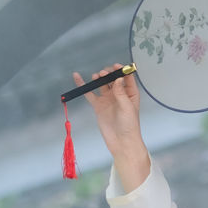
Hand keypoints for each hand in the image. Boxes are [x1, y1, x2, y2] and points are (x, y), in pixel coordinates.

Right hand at [72, 63, 149, 187]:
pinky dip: (84, 86)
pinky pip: (90, 93)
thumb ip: (121, 92)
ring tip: (97, 76)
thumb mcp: (127, 107)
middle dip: (109, 74)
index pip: (127, 78)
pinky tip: (77, 77)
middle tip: (104, 74)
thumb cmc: (129, 125)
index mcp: (130, 94)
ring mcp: (108, 99)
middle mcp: (119, 95)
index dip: (122, 71)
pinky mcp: (98, 105)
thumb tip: (118, 78)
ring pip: (102, 84)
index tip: (116, 66)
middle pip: (113, 79)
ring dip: (99, 78)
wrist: (121, 141)